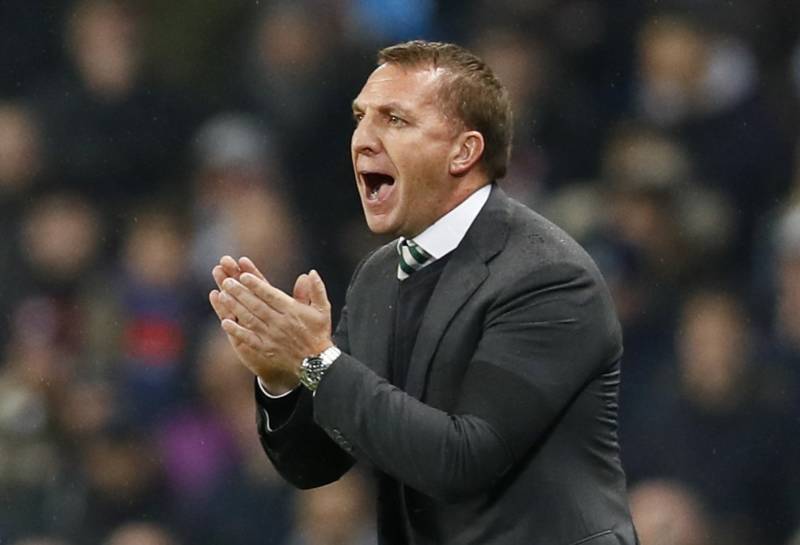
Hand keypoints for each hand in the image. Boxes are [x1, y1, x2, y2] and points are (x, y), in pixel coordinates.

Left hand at [209, 256, 332, 393]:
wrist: (317, 362)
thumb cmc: (319, 333)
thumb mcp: (323, 309)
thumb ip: (317, 290)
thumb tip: (311, 272)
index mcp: (292, 310)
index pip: (270, 294)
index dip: (256, 284)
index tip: (243, 275)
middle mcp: (280, 322)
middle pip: (256, 304)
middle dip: (240, 292)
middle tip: (227, 281)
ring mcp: (271, 336)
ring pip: (250, 319)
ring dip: (235, 307)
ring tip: (222, 295)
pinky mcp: (266, 348)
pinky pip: (248, 338)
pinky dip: (236, 331)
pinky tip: (225, 322)